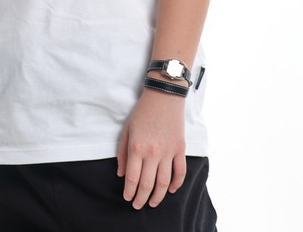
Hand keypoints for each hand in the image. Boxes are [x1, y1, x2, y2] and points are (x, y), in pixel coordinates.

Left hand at [116, 88, 185, 208]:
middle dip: (142, 198)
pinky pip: (180, 172)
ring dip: (158, 196)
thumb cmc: (142, 112)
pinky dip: (177, 184)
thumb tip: (122, 174)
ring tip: (153, 202)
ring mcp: (168, 152)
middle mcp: (153, 152)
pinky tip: (172, 190)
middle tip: (138, 205)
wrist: (163, 97)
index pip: (133, 178)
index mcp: (137, 147)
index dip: (129, 192)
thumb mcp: (127, 129)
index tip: (127, 198)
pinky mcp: (180, 149)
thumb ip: (123, 153)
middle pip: (147, 184)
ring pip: (164, 182)